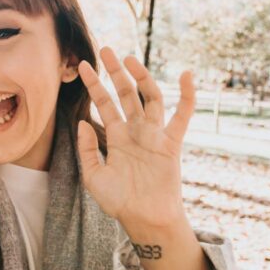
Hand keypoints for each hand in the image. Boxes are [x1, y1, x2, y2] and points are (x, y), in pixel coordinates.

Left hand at [76, 46, 195, 235]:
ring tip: (129, 58)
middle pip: (126, 94)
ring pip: (150, 98)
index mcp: (117, 138)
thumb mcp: (94, 176)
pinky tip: (187, 75)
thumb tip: (82, 121)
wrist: (144, 220)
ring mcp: (154, 136)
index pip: (104, 104)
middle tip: (105, 49)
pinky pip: (182, 117)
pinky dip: (187, 96)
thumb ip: (87, 149)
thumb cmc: (119, 201)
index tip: (81, 65)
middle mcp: (136, 132)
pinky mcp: (171, 144)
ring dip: (141, 77)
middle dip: (116, 72)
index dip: (94, 85)